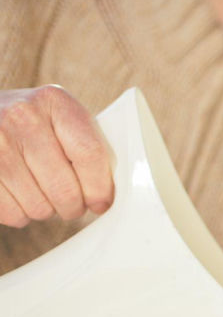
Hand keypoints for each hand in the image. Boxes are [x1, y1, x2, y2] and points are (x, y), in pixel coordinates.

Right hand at [0, 85, 113, 227]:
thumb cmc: (33, 126)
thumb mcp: (61, 120)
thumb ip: (89, 147)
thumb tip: (116, 194)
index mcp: (55, 102)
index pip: (90, 155)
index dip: (100, 189)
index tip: (101, 203)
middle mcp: (22, 116)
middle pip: (66, 190)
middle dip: (73, 206)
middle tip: (69, 201)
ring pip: (40, 207)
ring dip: (45, 209)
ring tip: (40, 191)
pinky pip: (12, 214)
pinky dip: (20, 214)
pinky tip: (18, 194)